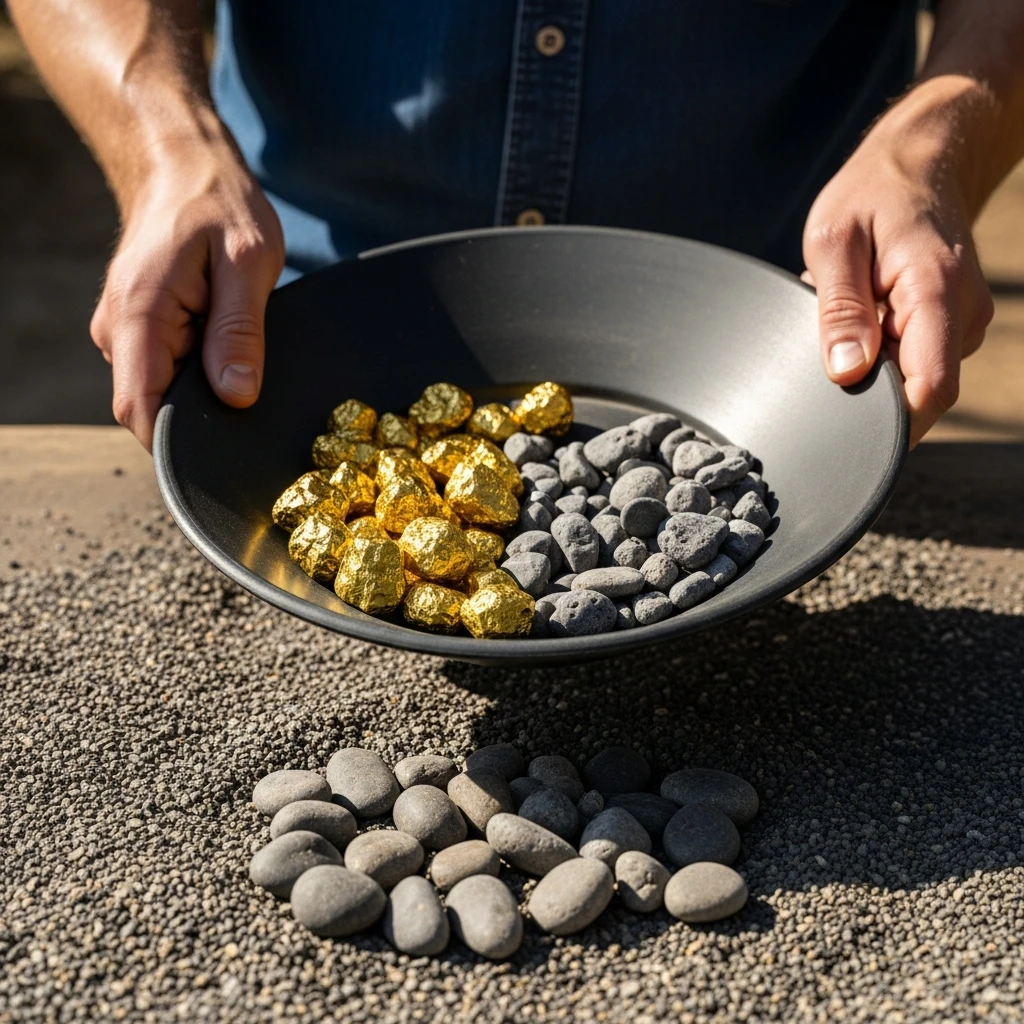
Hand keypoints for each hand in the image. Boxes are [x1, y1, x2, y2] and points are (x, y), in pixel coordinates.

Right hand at [90, 137, 284, 449]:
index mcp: (138, 315)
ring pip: (162, 389)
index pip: (140, 409)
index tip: (222, 453)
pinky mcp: (141, 328)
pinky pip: (167, 369)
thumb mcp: (248, 262)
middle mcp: (118, 329)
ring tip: (237, 349)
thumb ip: (240, 332)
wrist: (183, 163)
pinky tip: (224, 343)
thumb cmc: (218, 203)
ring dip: (201, 386)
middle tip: (249, 388)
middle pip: (153, 407)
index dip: (178, 443)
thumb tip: (236, 396)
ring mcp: (124, 330)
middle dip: (200, 414)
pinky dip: (198, 369)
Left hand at [802, 89, 993, 447]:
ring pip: (912, 377)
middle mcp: (962, 314)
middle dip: (868, 387)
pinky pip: (912, 358)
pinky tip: (865, 310)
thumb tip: (845, 372)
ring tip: (851, 309)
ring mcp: (962, 322)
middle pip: (918, 393)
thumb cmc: (872, 194)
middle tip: (833, 337)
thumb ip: (839, 310)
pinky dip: (881, 346)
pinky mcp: (952, 325)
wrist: (920, 163)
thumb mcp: (834, 242)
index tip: (848, 425)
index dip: (891, 424)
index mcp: (935, 292)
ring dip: (872, 361)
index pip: (928, 390)